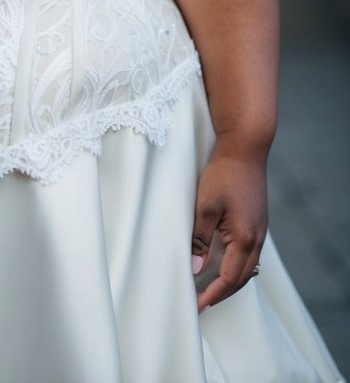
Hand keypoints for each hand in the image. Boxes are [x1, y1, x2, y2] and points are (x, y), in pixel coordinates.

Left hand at [191, 143, 267, 311]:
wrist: (246, 148)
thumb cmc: (224, 174)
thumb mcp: (205, 205)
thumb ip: (200, 238)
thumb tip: (195, 268)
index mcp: (244, 238)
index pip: (229, 279)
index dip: (212, 294)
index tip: (197, 307)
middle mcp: (257, 238)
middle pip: (241, 278)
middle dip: (222, 293)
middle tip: (201, 303)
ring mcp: (259, 230)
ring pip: (247, 267)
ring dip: (230, 280)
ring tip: (210, 288)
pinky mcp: (257, 221)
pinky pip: (249, 253)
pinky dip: (236, 265)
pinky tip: (223, 262)